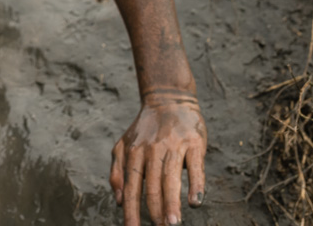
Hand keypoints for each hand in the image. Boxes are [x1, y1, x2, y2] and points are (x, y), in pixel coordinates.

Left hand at [110, 92, 207, 225]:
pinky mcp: (194, 143)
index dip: (131, 210)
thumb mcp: (123, 145)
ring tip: (173, 223)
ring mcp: (174, 146)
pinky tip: (195, 202)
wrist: (169, 99)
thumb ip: (117, 172)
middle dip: (154, 211)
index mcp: (134, 153)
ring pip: (171, 178)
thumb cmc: (145, 130)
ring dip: (172, 203)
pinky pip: (195, 167)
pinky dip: (195, 185)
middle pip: (152, 185)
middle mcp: (152, 150)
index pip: (131, 186)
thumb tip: (119, 201)